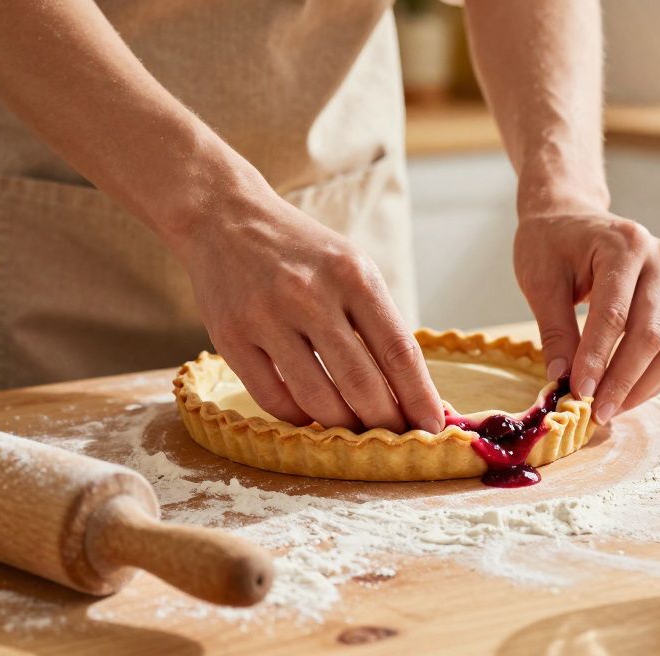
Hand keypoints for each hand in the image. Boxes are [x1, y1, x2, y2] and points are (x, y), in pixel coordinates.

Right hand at [174, 189, 443, 433]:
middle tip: (394, 440)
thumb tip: (414, 395)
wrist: (226, 219)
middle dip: (386, 423)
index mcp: (353, 275)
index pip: (399, 351)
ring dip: (343, 426)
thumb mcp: (352, 269)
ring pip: (318, 399)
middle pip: (362, 383)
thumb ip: (380, 325)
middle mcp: (310, 295)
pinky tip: (310, 414)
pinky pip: (274, 399)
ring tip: (355, 431)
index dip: (420, 398)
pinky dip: (300, 418)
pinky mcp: (230, 337)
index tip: (433, 429)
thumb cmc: (303, 253)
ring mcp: (267, 317)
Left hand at [514, 209, 659, 422]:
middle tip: (597, 412)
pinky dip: (652, 376)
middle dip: (624, 380)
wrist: (568, 214)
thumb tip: (562, 380)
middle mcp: (659, 260)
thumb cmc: (549, 242)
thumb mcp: (540, 281)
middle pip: (651, 334)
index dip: (598, 359)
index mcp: (624, 246)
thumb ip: (555, 330)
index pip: (614, 314)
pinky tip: (626, 395)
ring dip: (643, 385)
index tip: (578, 393)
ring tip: (611, 410)